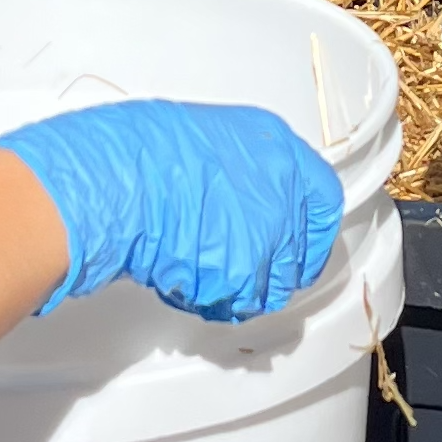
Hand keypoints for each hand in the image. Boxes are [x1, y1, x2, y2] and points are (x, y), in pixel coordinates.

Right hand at [0, 99, 343, 320]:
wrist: (118, 179)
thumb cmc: (142, 152)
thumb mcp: (207, 139)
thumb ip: (240, 168)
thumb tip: (241, 190)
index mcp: (276, 148)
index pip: (324, 200)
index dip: (312, 229)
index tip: (303, 242)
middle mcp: (283, 191)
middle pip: (301, 253)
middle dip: (274, 266)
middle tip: (242, 267)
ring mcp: (267, 235)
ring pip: (272, 286)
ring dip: (243, 287)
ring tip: (203, 269)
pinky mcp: (242, 274)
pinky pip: (236, 302)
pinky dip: (214, 300)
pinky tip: (186, 276)